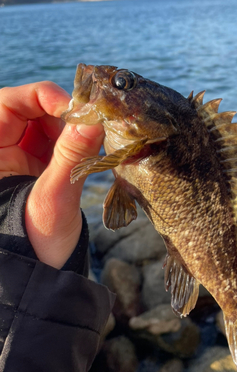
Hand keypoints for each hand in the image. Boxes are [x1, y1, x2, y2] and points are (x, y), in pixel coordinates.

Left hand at [0, 81, 103, 268]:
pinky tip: (89, 151)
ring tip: (91, 142)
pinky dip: (75, 141)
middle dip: (59, 112)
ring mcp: (21, 159)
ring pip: (45, 123)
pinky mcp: (40, 168)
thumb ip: (71, 156)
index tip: (74, 109)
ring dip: (70, 127)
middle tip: (88, 124)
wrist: (43, 274)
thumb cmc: (36, 243)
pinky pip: (57, 142)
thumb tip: (92, 119)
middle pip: (28, 109)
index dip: (40, 97)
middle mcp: (2, 152)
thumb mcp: (53, 198)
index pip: (7, 104)